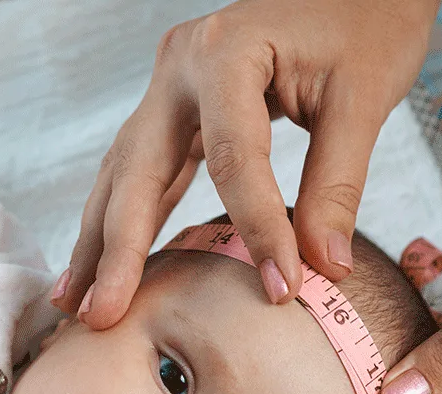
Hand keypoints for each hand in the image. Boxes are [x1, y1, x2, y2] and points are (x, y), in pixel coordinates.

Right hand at [53, 0, 440, 328]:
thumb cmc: (366, 23)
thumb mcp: (363, 98)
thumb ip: (338, 185)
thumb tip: (324, 269)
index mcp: (227, 52)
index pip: (233, 158)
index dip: (256, 228)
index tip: (280, 289)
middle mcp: (181, 67)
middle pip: (139, 170)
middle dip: (118, 250)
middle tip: (101, 317)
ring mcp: (169, 87)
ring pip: (124, 174)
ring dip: (100, 243)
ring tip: (75, 305)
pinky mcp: (175, 109)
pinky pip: (142, 171)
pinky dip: (124, 220)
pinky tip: (105, 268)